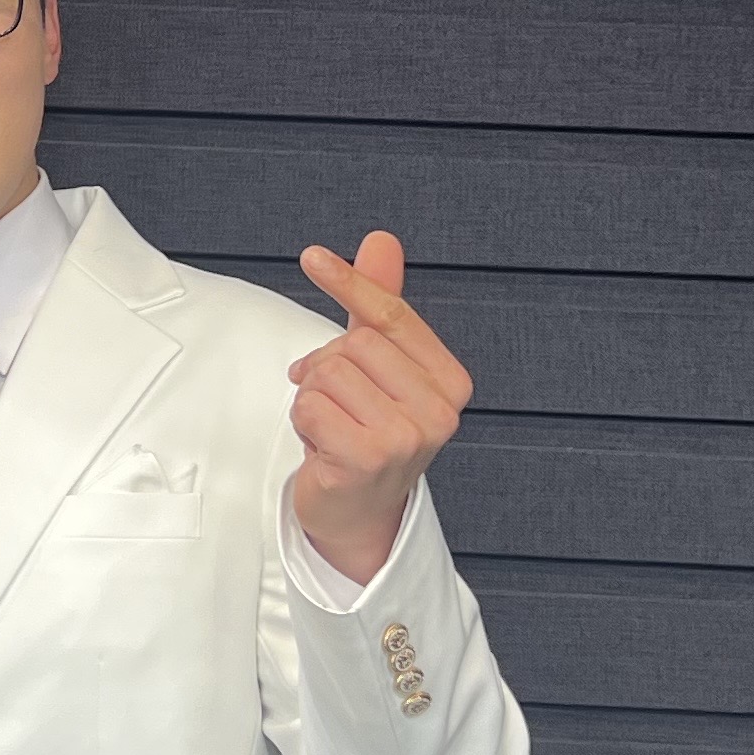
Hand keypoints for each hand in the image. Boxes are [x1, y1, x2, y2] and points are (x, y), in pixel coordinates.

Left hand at [286, 230, 471, 585]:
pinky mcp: (369, 458)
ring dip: (312, 398)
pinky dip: (303, 423)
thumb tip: (382, 239)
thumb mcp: (376, 365)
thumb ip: (380, 304)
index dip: (349, 284)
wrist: (357, 515)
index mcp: (450, 381)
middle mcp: (441, 411)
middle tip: (335, 403)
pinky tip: (323, 449)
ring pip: (327, 373)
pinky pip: (309, 407)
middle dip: (326, 367)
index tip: (312, 257)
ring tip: (332, 428)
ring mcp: (408, 437)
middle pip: (352, 343)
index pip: (390, 315)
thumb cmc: (366, 432)